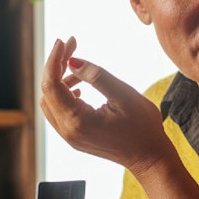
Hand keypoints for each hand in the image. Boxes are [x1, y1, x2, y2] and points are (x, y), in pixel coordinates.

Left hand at [40, 37, 173, 174]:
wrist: (150, 158)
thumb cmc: (143, 128)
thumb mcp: (124, 95)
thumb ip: (96, 76)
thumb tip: (71, 61)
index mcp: (78, 121)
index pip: (52, 84)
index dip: (54, 59)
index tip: (64, 40)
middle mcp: (68, 131)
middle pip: (48, 91)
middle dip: (56, 65)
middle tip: (73, 45)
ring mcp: (70, 136)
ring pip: (50, 101)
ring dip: (59, 79)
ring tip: (78, 67)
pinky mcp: (75, 137)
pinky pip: (59, 111)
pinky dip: (64, 93)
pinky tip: (79, 87)